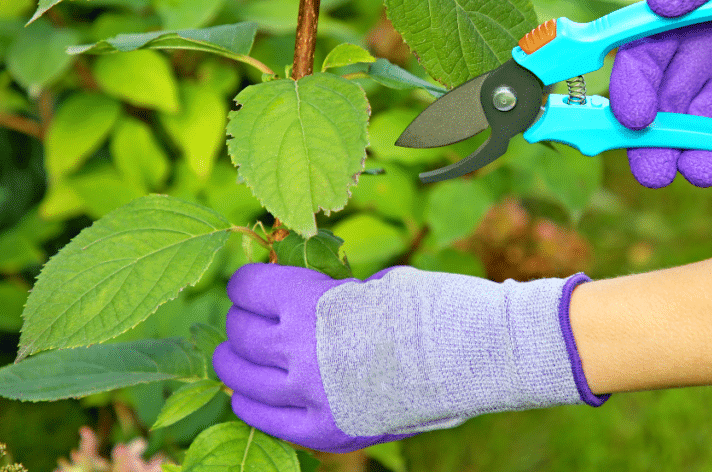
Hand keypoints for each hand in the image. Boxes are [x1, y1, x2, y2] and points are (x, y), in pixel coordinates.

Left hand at [212, 263, 605, 452]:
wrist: (473, 354)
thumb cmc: (431, 306)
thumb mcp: (371, 282)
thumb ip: (325, 293)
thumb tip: (291, 296)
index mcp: (308, 302)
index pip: (246, 287)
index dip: (251, 281)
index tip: (257, 282)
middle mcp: (297, 349)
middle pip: (239, 330)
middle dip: (246, 318)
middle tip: (258, 317)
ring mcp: (306, 394)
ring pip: (238, 374)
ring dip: (239, 359)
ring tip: (248, 354)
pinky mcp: (321, 429)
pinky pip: (258, 416)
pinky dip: (251, 401)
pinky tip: (255, 392)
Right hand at [610, 0, 711, 191]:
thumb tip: (658, 5)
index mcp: (677, 26)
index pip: (639, 65)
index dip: (630, 93)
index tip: (637, 118)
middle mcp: (695, 64)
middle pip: (658, 115)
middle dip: (651, 148)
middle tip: (655, 172)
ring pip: (699, 139)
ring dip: (696, 160)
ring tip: (706, 167)